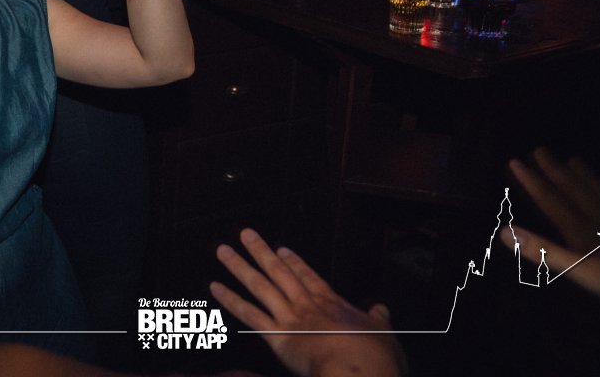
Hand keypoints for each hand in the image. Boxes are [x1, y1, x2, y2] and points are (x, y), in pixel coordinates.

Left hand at [210, 229, 404, 376]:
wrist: (359, 370)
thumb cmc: (374, 356)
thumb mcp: (383, 333)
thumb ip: (378, 319)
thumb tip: (381, 309)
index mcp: (332, 302)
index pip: (308, 276)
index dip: (293, 262)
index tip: (280, 249)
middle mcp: (307, 304)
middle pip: (279, 272)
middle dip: (261, 252)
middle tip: (246, 234)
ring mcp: (290, 318)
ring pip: (259, 286)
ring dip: (240, 267)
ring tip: (223, 251)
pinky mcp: (277, 337)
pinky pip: (249, 315)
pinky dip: (231, 300)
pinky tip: (216, 287)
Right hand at [503, 148, 599, 309]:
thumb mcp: (582, 270)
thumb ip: (544, 252)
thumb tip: (504, 231)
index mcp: (585, 232)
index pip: (553, 202)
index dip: (533, 182)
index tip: (515, 161)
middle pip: (577, 193)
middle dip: (556, 173)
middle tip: (540, 151)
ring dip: (587, 178)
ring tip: (575, 160)